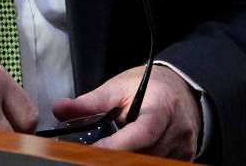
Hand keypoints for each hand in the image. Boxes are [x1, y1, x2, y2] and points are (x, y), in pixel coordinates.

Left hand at [52, 65, 200, 160]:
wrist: (179, 89)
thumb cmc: (147, 88)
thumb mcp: (117, 88)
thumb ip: (89, 103)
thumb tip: (60, 109)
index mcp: (161, 106)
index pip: (141, 133)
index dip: (118, 146)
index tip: (96, 151)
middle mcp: (176, 128)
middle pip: (145, 154)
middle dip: (120, 154)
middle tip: (98, 151)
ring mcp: (184, 145)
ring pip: (151, 161)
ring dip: (131, 157)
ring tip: (117, 146)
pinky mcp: (186, 156)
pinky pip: (160, 163)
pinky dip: (143, 159)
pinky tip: (134, 151)